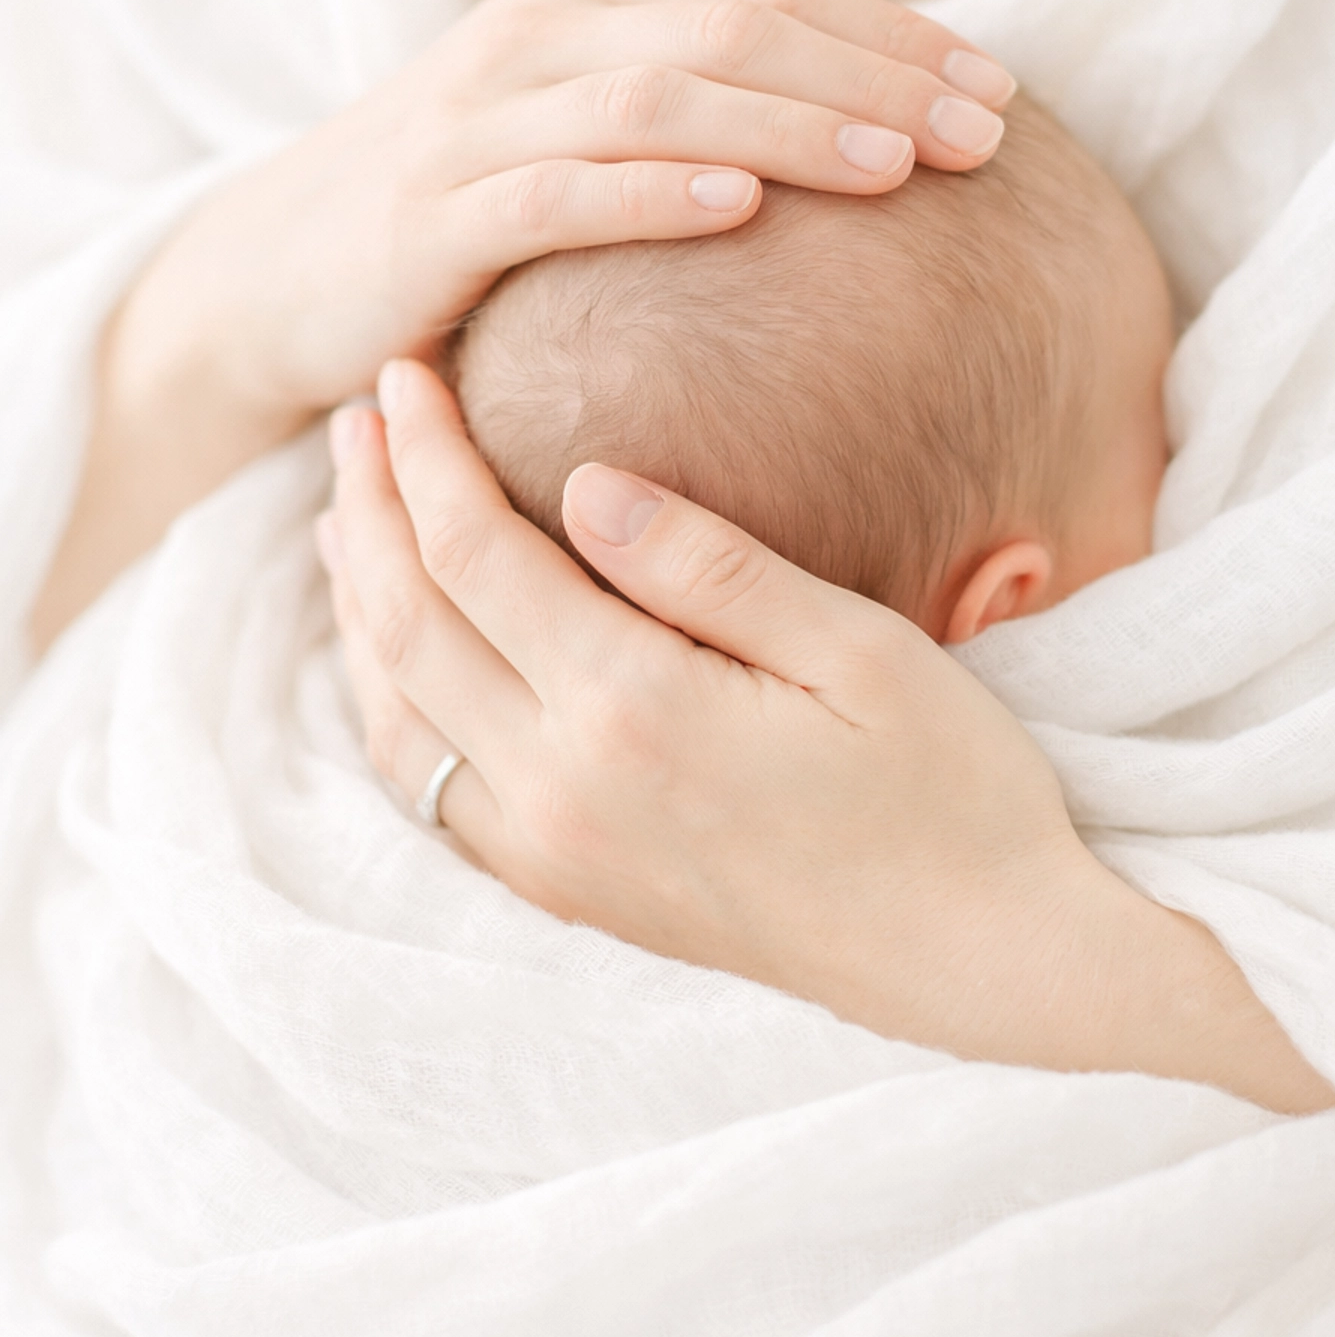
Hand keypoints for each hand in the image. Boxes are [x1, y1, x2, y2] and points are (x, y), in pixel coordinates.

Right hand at [32, 0, 1013, 652]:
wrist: (284, 266)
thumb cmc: (471, 203)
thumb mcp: (587, 123)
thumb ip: (705, 97)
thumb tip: (879, 121)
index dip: (899, 34)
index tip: (1005, 96)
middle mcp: (542, 32)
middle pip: (740, 29)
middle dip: (878, 80)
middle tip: (987, 140)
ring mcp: (483, 114)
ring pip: (665, 98)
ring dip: (794, 127)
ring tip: (900, 170)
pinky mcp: (437, 210)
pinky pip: (561, 190)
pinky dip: (654, 192)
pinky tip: (741, 208)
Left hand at [321, 359, 1334, 1111]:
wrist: (983, 963)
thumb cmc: (952, 791)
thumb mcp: (859, 651)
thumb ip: (710, 565)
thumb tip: (583, 484)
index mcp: (635, 713)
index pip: (475, 554)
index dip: (428, 455)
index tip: (408, 373)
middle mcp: (565, 794)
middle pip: (408, 627)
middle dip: (370, 511)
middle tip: (356, 419)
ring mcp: (555, 858)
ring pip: (399, 717)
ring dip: (360, 605)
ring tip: (349, 517)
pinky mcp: (568, 895)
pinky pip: (433, 792)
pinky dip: (393, 702)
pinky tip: (403, 651)